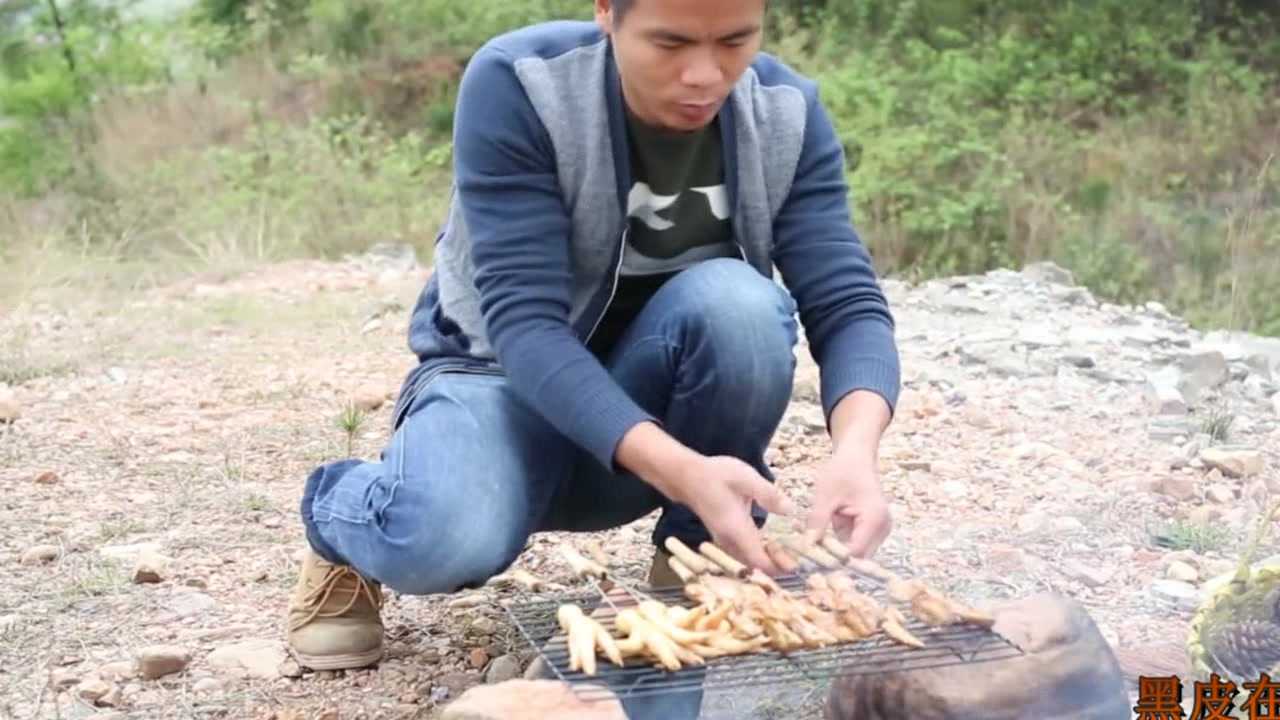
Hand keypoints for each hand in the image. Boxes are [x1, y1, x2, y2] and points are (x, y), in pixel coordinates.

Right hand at [665, 454, 797, 574]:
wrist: (687, 476)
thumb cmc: (716, 475)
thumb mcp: (746, 478)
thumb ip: (769, 496)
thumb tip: (791, 511)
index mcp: (737, 530)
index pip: (759, 561)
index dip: (778, 566)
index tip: (796, 563)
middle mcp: (729, 541)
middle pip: (755, 565)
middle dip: (776, 563)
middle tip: (795, 551)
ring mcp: (724, 540)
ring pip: (749, 560)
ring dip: (767, 558)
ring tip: (785, 546)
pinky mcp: (723, 536)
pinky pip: (743, 553)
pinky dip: (758, 552)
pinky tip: (770, 541)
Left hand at [803, 448, 891, 557]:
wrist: (856, 458)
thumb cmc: (842, 471)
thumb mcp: (825, 495)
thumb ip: (817, 521)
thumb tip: (807, 547)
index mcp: (874, 519)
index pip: (855, 552)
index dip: (833, 558)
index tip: (810, 559)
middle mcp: (882, 529)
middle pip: (858, 557)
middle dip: (835, 558)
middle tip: (809, 557)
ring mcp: (879, 531)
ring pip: (856, 554)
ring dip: (836, 553)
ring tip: (814, 547)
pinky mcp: (871, 531)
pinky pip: (854, 545)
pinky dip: (839, 545)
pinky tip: (823, 540)